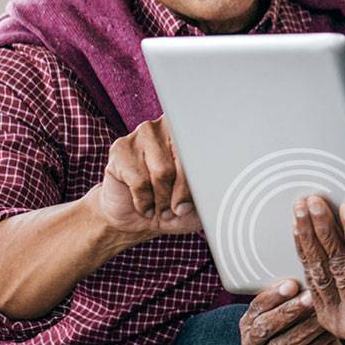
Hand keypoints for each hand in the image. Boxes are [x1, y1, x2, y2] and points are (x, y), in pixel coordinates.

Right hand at [96, 116, 201, 239]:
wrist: (136, 217)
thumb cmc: (174, 206)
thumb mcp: (200, 205)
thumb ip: (213, 194)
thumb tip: (223, 189)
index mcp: (194, 133)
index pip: (208, 148)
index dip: (206, 176)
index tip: (206, 192)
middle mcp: (168, 126)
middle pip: (186, 161)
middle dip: (183, 193)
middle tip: (178, 209)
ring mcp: (143, 134)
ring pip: (162, 172)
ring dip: (162, 199)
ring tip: (161, 207)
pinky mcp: (121, 149)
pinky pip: (139, 180)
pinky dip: (144, 201)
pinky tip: (144, 204)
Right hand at [241, 279, 344, 344]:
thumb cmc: (302, 325)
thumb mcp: (294, 308)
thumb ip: (294, 294)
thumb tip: (308, 268)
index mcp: (249, 322)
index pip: (257, 307)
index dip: (273, 295)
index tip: (292, 284)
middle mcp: (252, 344)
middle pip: (265, 327)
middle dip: (289, 311)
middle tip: (309, 297)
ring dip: (305, 327)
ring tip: (321, 313)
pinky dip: (316, 344)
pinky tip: (329, 331)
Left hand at [293, 195, 344, 342]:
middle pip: (337, 267)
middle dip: (324, 231)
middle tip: (316, 202)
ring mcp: (334, 319)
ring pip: (318, 272)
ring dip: (308, 237)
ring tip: (302, 209)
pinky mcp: (322, 314)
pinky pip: (310, 278)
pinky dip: (304, 251)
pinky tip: (299, 229)